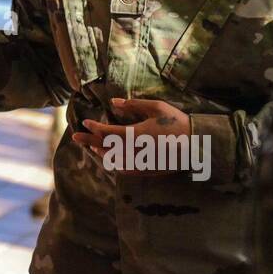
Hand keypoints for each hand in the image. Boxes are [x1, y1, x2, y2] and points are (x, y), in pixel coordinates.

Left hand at [72, 97, 190, 174]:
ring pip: (113, 160)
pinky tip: (110, 159)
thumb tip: (113, 102)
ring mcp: (141, 163)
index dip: (94, 128)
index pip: (108, 133)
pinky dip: (114, 164)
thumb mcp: (157, 107)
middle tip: (74, 137)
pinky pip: (125, 170)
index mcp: (137, 134)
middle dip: (88, 141)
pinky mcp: (147, 170)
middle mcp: (135, 151)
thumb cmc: (177, 122)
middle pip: (105, 147)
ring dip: (100, 153)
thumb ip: (133, 105)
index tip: (85, 122)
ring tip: (91, 147)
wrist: (197, 145)